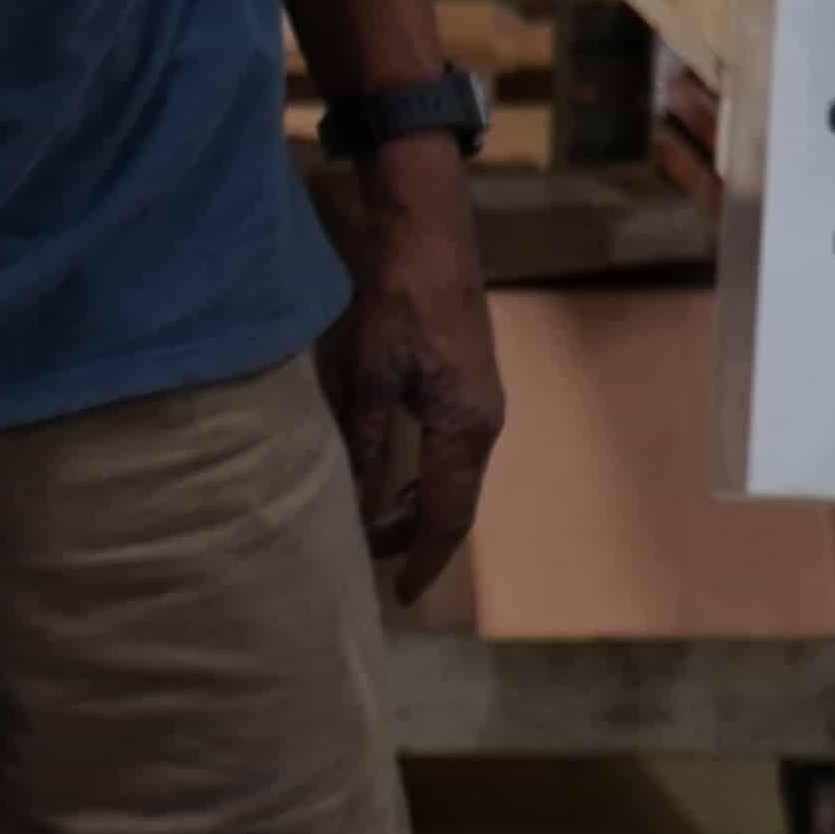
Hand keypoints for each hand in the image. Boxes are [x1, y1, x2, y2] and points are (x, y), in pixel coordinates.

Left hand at [326, 139, 502, 602]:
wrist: (432, 237)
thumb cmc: (402, 300)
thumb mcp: (374, 374)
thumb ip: (365, 438)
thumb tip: (351, 498)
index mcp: (465, 428)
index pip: (446, 515)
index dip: (423, 559)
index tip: (403, 595)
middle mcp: (483, 425)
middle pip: (453, 503)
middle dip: (417, 541)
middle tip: (375, 569)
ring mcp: (481, 405)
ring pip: (451, 479)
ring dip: (417, 508)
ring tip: (374, 534)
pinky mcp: (469, 387)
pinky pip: (449, 452)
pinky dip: (422, 478)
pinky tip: (388, 481)